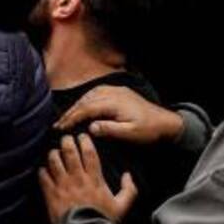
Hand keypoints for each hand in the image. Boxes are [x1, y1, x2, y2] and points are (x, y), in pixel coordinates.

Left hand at [38, 134, 137, 223]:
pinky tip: (43, 170)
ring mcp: (63, 186)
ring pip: (54, 161)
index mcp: (94, 179)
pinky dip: (42, 171)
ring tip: (54, 152)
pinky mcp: (51, 195)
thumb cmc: (103, 221)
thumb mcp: (122, 206)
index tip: (82, 136)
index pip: (89, 152)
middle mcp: (77, 179)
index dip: (85, 141)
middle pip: (69, 152)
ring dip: (53, 154)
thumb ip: (129, 190)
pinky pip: (43, 177)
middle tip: (66, 138)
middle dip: (66, 141)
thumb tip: (128, 175)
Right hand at [55, 85, 184, 143]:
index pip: (87, 108)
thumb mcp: (131, 133)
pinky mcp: (119, 92)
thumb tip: (90, 127)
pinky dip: (86, 100)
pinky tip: (82, 108)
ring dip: (77, 105)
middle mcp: (113, 92)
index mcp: (114, 102)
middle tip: (57, 125)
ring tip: (66, 118)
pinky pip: (97, 93)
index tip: (60, 128)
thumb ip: (110, 129)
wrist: (166, 122)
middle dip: (70, 112)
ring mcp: (116, 90)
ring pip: (90, 95)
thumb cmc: (148, 130)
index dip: (72, 118)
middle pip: (86, 100)